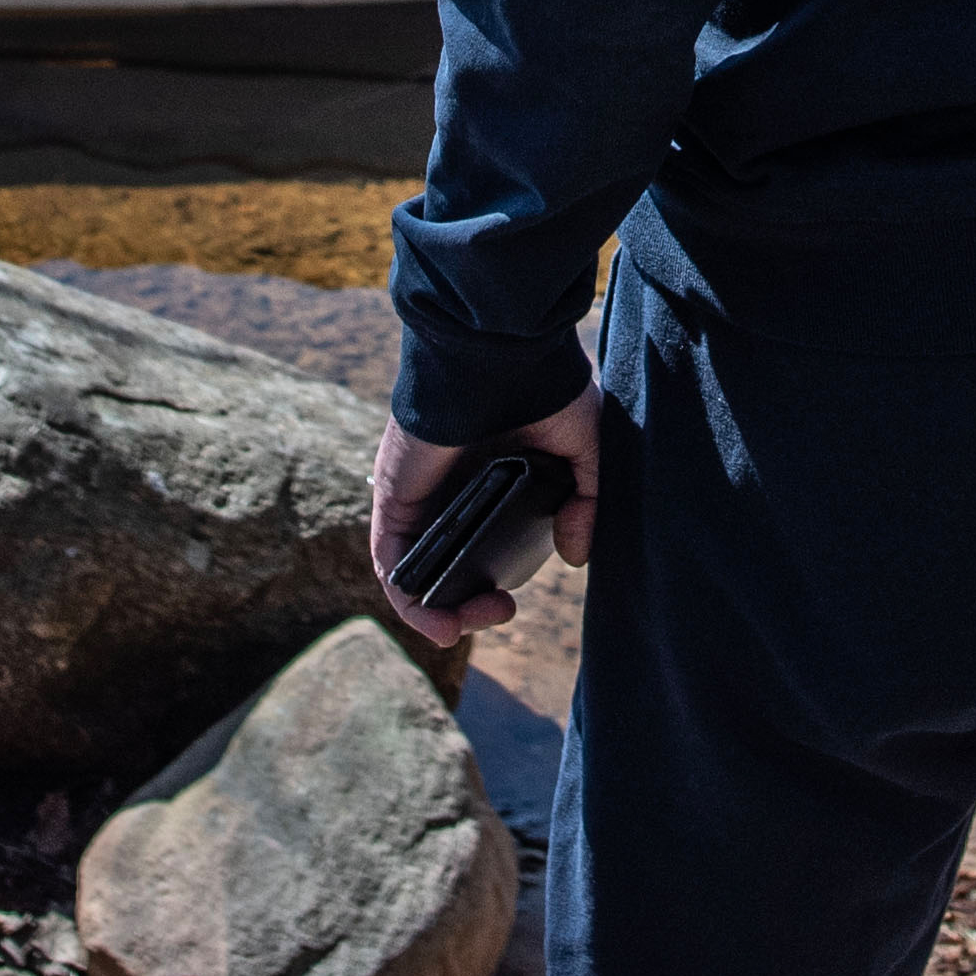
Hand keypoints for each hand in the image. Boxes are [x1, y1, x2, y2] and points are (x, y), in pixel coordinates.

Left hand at [368, 389, 606, 646]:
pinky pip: (391, 561)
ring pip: (418, 573)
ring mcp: (420, 497)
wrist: (499, 350)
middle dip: (473, 605)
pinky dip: (409, 600)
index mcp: (493, 479)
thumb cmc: (542, 383)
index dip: (497, 582)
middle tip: (500, 612)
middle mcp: (451, 492)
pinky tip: (439, 624)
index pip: (485, 546)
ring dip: (440, 613)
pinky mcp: (394, 497)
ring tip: (468, 626)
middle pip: (450, 567)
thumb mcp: (583, 447)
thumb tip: (574, 558)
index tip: (516, 598)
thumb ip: (585, 502)